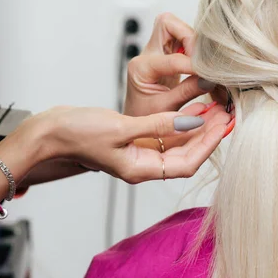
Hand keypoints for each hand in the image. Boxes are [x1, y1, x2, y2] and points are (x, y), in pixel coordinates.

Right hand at [31, 106, 228, 183]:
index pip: (186, 164)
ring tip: (217, 107)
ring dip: (197, 127)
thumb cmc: (78, 133)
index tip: (224, 124)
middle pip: (186, 154)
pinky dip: (180, 122)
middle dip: (208, 135)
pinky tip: (193, 108)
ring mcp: (138, 152)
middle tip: (228, 113)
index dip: (207, 145)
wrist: (49, 132)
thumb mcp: (121, 128)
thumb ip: (158, 126)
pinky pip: (164, 133)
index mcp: (140, 170)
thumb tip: (193, 124)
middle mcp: (143, 164)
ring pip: (177, 143)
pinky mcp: (133, 139)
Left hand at [123, 13, 216, 116]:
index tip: (210, 75)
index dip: (194, 65)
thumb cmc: (146, 117)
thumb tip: (210, 79)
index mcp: (141, 68)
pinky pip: (182, 39)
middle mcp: (147, 54)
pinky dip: (195, 48)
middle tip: (204, 60)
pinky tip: (203, 65)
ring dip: (194, 41)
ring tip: (205, 64)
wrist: (137, 123)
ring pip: (176, 27)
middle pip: (167, 23)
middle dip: (190, 37)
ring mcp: (156, 51)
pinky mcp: (166, 54)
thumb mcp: (166, 109)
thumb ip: (187, 92)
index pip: (172, 58)